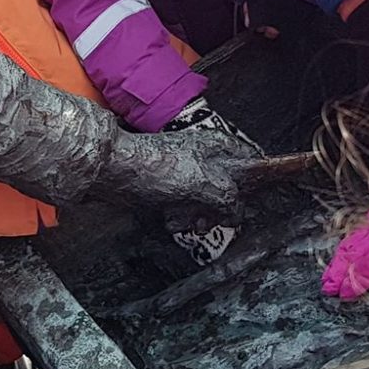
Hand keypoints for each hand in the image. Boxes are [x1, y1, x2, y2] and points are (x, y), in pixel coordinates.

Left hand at [108, 112, 261, 214]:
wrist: (113, 172)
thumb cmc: (156, 169)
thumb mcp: (205, 183)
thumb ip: (229, 197)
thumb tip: (237, 213)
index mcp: (220, 146)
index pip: (253, 161)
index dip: (255, 185)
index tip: (250, 203)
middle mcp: (207, 157)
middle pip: (232, 188)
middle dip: (222, 210)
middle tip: (210, 219)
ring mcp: (189, 173)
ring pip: (209, 202)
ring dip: (199, 217)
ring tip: (186, 221)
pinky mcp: (171, 187)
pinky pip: (188, 208)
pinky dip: (182, 217)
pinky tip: (171, 220)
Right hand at [322, 181, 368, 299]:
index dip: (357, 278)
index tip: (343, 293)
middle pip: (359, 247)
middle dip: (341, 269)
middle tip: (328, 286)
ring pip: (359, 234)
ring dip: (344, 255)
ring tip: (331, 271)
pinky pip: (367, 224)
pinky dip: (354, 238)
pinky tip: (348, 247)